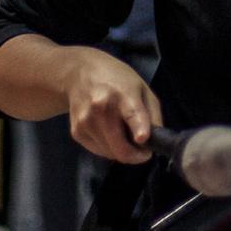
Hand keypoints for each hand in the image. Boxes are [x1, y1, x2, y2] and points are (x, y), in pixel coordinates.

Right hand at [63, 47, 162, 163]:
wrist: (79, 74)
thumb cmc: (116, 80)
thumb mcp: (142, 89)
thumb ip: (153, 115)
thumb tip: (154, 141)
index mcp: (123, 94)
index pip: (131, 113)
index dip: (139, 128)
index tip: (142, 138)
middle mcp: (101, 108)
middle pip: (120, 148)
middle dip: (136, 156)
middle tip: (142, 151)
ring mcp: (86, 122)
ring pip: (111, 154)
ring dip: (121, 151)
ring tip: (122, 133)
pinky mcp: (76, 132)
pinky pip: (99, 151)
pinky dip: (108, 148)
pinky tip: (108, 132)